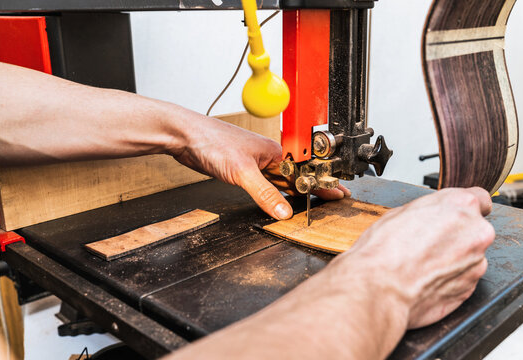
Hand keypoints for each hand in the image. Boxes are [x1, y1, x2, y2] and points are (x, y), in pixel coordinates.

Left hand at [169, 110, 349, 219]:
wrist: (185, 136)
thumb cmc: (212, 141)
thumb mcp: (242, 172)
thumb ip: (264, 193)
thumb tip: (284, 211)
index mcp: (274, 151)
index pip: (305, 171)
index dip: (322, 183)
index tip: (338, 193)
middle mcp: (268, 156)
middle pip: (296, 175)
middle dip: (314, 187)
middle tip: (333, 198)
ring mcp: (254, 162)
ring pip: (281, 180)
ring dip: (296, 190)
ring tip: (313, 201)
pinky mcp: (242, 169)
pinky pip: (266, 183)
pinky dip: (275, 192)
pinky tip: (280, 197)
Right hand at [332, 187, 493, 328]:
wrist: (379, 289)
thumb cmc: (383, 251)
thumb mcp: (399, 213)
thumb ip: (428, 211)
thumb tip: (430, 216)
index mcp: (460, 205)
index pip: (480, 199)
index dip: (464, 209)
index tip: (456, 216)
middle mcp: (476, 231)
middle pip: (474, 230)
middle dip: (455, 235)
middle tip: (427, 243)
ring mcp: (477, 262)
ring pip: (469, 256)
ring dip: (452, 259)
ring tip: (422, 264)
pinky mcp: (471, 288)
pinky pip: (463, 278)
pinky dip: (448, 279)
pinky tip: (425, 278)